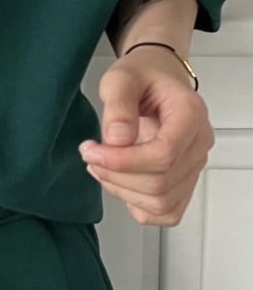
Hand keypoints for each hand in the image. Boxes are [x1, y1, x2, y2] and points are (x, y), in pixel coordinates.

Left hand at [79, 45, 214, 226]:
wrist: (155, 79)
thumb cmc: (142, 77)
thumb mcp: (121, 79)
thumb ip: (118, 105)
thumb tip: (118, 138)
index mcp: (190, 115)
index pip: (164, 155)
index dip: (123, 161)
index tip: (92, 151)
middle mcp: (198, 144)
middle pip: (160, 183)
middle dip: (116, 176)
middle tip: (91, 156)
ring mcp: (193, 166)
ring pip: (160, 202)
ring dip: (122, 191)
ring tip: (101, 167)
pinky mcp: (183, 183)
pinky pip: (166, 212)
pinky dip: (138, 206)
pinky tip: (121, 183)